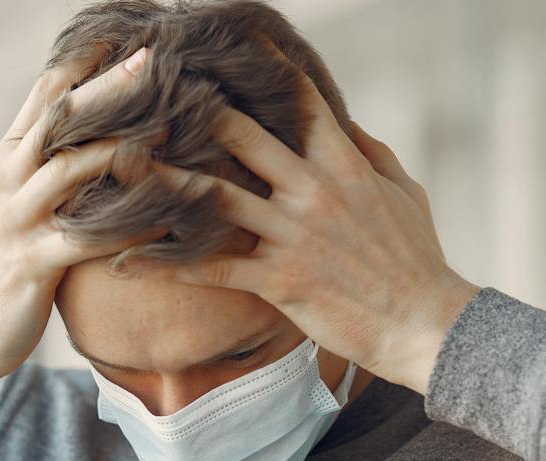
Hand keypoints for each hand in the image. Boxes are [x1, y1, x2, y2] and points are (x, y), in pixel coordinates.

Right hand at [0, 45, 168, 400]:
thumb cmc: (7, 259)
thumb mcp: (20, 199)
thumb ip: (51, 162)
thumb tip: (99, 124)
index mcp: (8, 157)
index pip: (45, 95)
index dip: (83, 62)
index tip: (126, 37)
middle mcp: (8, 178)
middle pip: (58, 119)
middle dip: (106, 88)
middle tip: (151, 61)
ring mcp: (16, 220)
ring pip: (70, 170)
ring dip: (123, 150)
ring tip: (171, 135)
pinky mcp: (31, 263)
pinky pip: (86, 239)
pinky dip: (129, 227)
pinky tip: (167, 219)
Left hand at [156, 40, 480, 392]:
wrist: (425, 326)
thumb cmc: (416, 261)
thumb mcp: (405, 194)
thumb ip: (371, 155)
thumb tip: (349, 125)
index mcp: (345, 164)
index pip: (299, 100)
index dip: (262, 69)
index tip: (228, 49)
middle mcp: (315, 191)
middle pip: (242, 135)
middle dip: (193, 114)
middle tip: (150, 99)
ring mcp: (294, 235)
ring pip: (216, 197)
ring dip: (165, 180)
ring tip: (120, 166)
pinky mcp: (279, 280)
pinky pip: (213, 268)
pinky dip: (169, 265)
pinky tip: (129, 261)